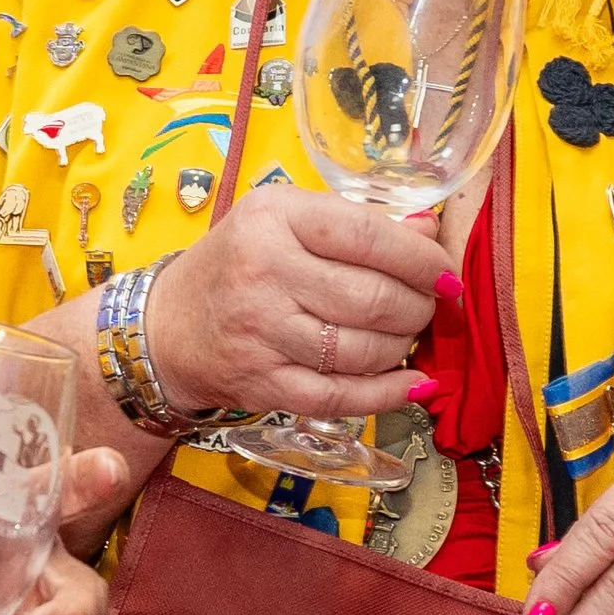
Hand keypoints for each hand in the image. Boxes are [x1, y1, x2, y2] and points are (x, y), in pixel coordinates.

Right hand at [151, 182, 454, 427]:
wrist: (167, 325)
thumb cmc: (238, 264)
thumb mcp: (285, 221)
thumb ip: (356, 223)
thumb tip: (430, 230)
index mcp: (274, 218)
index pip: (369, 236)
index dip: (421, 258)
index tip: (445, 273)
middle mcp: (264, 272)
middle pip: (372, 298)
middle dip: (418, 307)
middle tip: (428, 307)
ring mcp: (261, 332)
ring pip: (362, 349)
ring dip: (403, 347)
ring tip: (407, 336)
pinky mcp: (262, 383)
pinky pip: (340, 396)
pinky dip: (387, 393)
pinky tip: (411, 383)